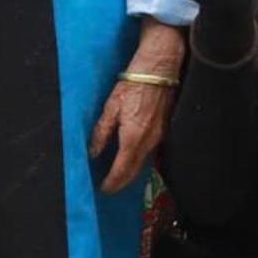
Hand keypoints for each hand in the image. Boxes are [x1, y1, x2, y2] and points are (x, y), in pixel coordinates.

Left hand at [91, 18, 183, 192]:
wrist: (159, 68)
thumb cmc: (133, 83)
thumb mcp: (111, 107)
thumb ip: (102, 132)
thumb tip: (93, 152)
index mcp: (133, 137)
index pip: (122, 170)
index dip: (112, 182)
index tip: (103, 189)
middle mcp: (149, 140)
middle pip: (135, 170)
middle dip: (122, 182)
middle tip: (110, 188)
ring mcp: (159, 135)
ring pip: (144, 162)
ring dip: (131, 172)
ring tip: (118, 176)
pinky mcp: (164, 128)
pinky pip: (151, 151)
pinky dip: (140, 160)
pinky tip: (133, 157)